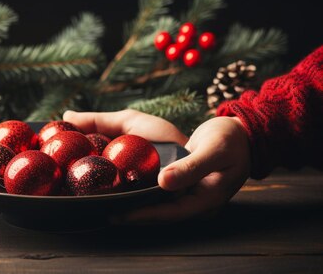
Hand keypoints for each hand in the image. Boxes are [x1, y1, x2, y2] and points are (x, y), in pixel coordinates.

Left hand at [63, 109, 250, 222]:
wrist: (245, 134)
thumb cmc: (232, 140)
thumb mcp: (213, 150)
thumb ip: (191, 167)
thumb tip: (163, 183)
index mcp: (207, 200)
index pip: (168, 213)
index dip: (142, 215)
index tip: (117, 214)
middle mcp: (197, 203)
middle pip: (160, 213)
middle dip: (133, 213)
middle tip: (103, 209)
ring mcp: (191, 195)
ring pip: (158, 205)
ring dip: (136, 203)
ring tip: (108, 200)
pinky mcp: (185, 186)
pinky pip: (160, 193)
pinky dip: (143, 191)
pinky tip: (125, 186)